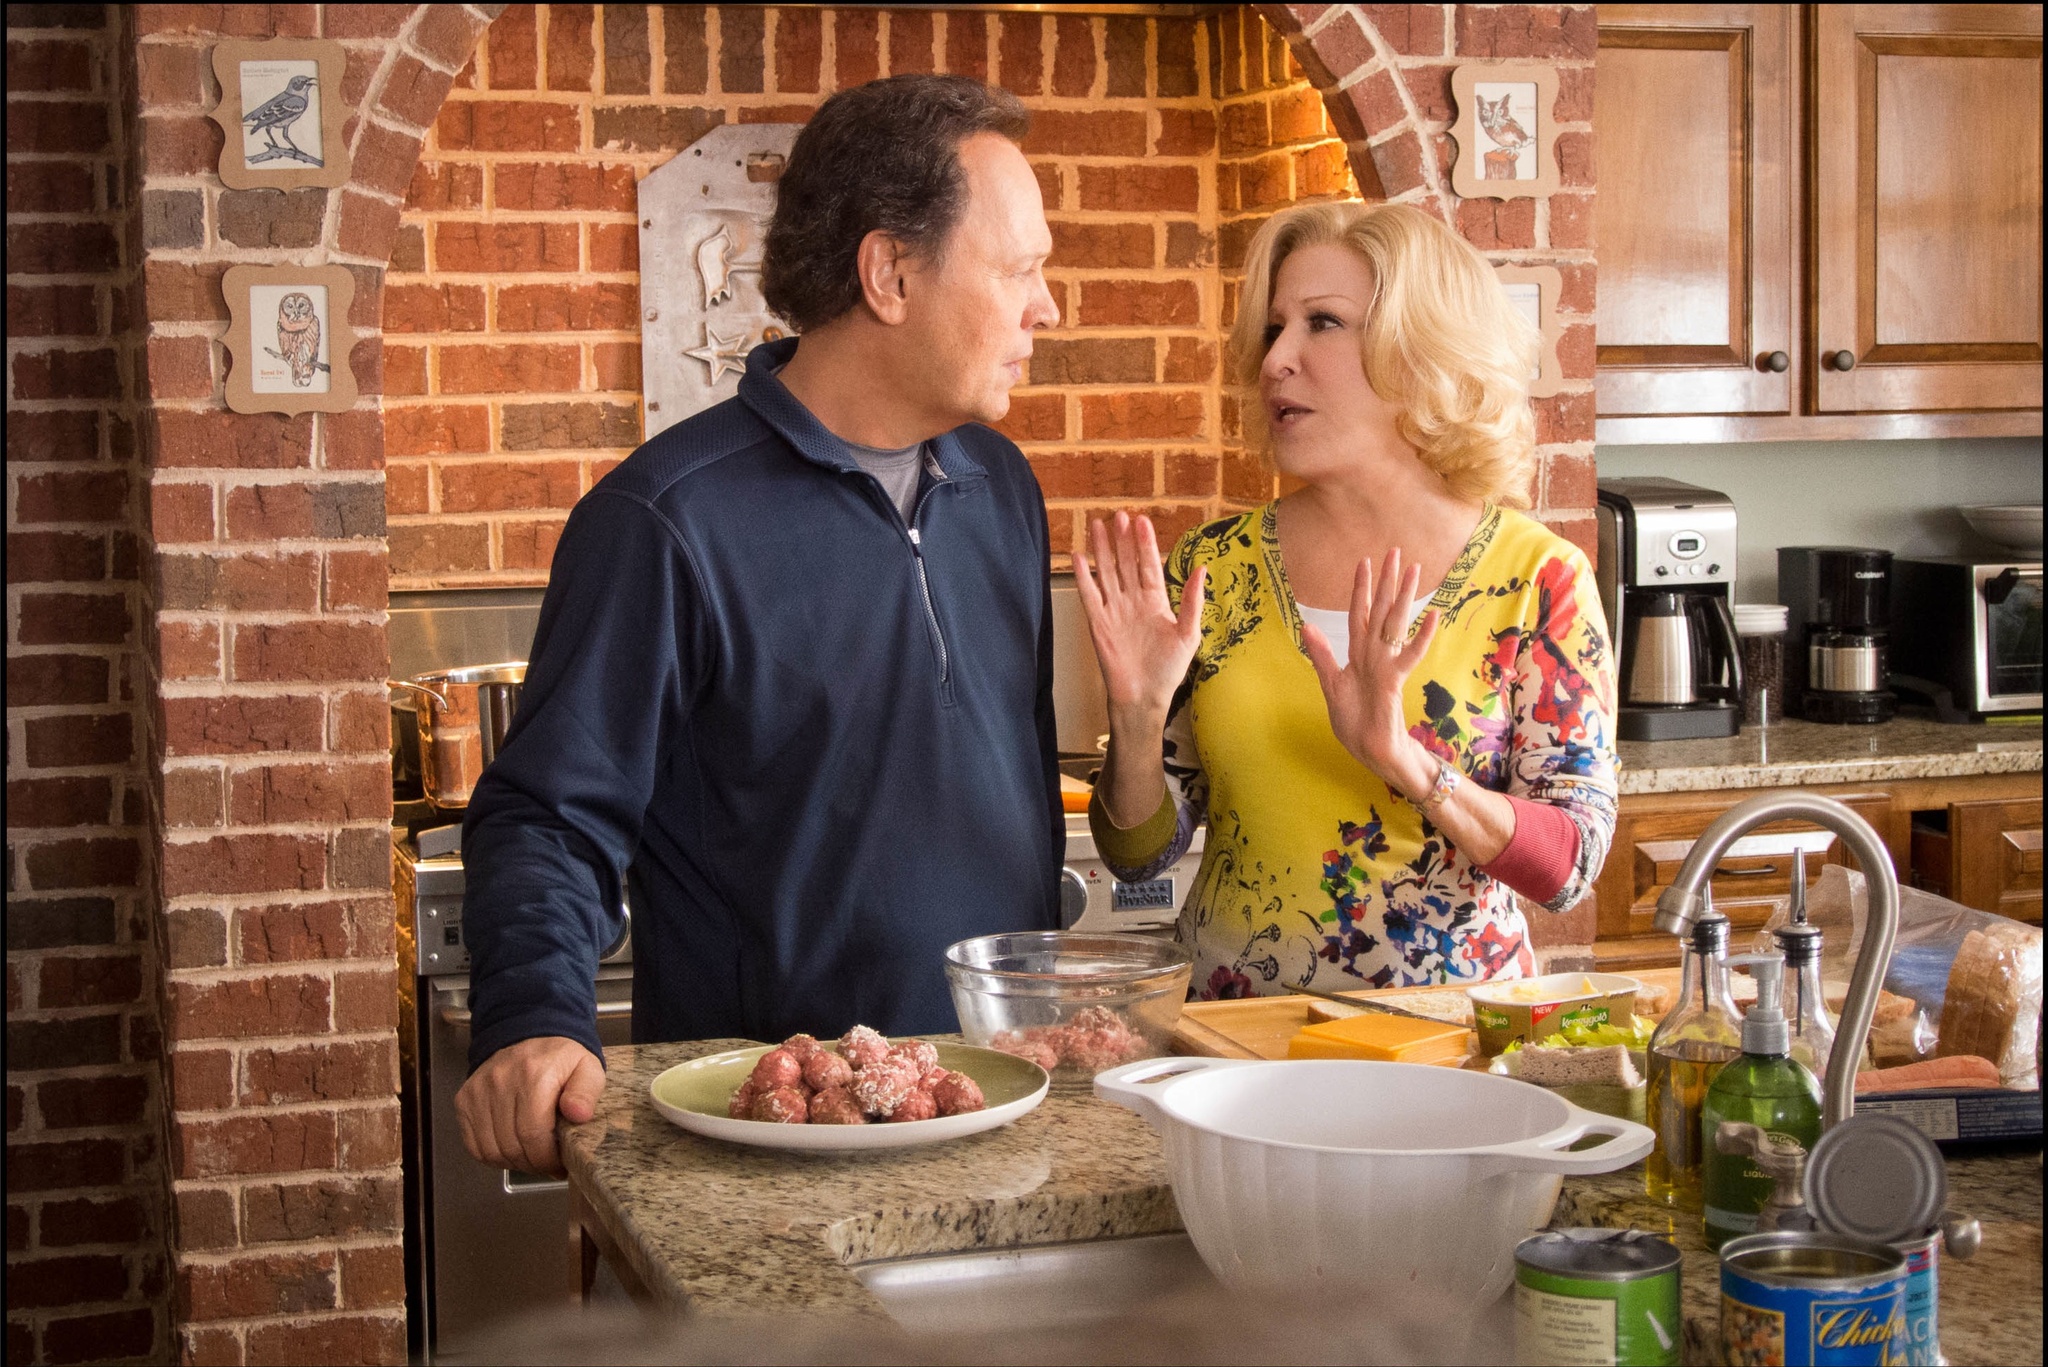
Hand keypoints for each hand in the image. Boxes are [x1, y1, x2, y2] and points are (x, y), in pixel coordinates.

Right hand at [455, 1035, 604, 1177]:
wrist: (529, 1032)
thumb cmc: (560, 1058)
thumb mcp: (587, 1068)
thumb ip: (586, 1093)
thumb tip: (578, 1114)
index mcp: (533, 1075)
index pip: (533, 1135)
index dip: (547, 1159)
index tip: (559, 1164)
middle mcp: (500, 1082)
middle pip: (512, 1146)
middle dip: (533, 1163)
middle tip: (547, 1162)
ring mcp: (478, 1091)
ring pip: (491, 1150)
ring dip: (513, 1162)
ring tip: (530, 1156)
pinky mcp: (465, 1099)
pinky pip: (473, 1144)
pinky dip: (492, 1155)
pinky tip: (511, 1148)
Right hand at [1073, 512, 1206, 722]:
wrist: (1144, 696)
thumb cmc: (1169, 670)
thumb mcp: (1188, 634)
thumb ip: (1192, 601)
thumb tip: (1201, 569)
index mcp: (1156, 601)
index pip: (1149, 565)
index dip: (1145, 543)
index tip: (1141, 521)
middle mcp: (1133, 601)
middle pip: (1126, 563)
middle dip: (1122, 539)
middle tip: (1118, 515)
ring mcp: (1114, 610)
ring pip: (1106, 573)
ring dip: (1102, 550)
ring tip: (1097, 525)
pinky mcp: (1098, 623)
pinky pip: (1089, 595)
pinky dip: (1083, 576)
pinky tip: (1079, 556)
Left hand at [1300, 546, 1441, 795]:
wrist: (1371, 752)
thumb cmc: (1355, 723)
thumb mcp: (1332, 687)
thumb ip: (1322, 657)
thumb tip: (1308, 626)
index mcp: (1358, 655)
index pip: (1358, 614)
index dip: (1360, 589)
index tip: (1364, 560)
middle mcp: (1374, 655)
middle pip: (1380, 610)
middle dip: (1387, 581)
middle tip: (1397, 550)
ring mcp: (1386, 666)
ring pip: (1395, 624)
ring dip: (1404, 597)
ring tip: (1415, 570)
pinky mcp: (1393, 682)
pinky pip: (1408, 656)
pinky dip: (1420, 638)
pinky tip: (1434, 616)